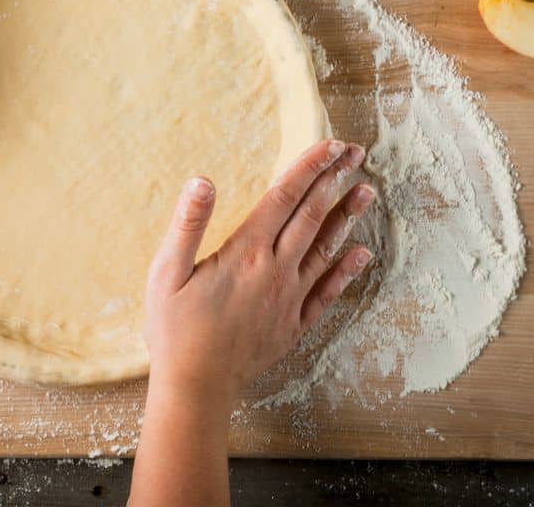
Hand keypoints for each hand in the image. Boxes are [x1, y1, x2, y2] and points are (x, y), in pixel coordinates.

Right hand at [143, 139, 375, 408]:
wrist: (195, 387)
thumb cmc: (173, 330)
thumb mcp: (167, 272)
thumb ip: (188, 224)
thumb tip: (201, 180)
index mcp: (244, 253)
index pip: (282, 198)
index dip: (307, 168)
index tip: (328, 145)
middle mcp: (274, 271)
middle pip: (311, 216)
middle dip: (334, 181)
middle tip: (356, 153)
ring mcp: (288, 299)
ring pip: (325, 250)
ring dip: (347, 219)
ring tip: (367, 191)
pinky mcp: (292, 325)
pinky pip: (326, 294)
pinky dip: (346, 272)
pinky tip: (361, 255)